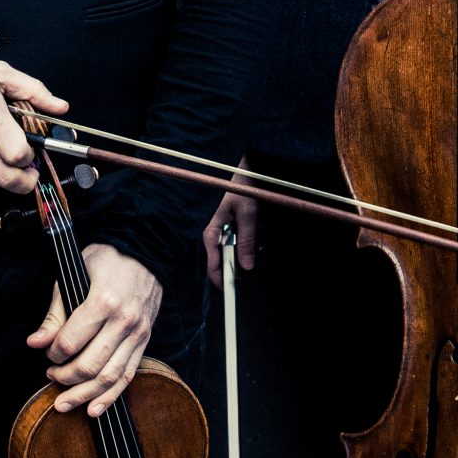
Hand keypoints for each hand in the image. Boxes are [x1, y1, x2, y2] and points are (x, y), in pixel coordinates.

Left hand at [30, 243, 161, 416]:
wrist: (146, 252)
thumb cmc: (106, 260)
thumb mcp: (73, 276)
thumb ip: (55, 314)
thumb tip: (35, 343)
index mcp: (103, 301)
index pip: (71, 342)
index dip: (52, 354)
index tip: (47, 353)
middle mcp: (123, 321)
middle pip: (90, 365)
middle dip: (64, 378)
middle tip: (51, 376)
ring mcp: (137, 333)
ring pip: (109, 377)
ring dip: (83, 395)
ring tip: (64, 403)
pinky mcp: (145, 341)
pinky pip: (128, 375)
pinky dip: (110, 396)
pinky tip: (94, 409)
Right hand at [204, 170, 256, 288]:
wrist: (233, 164)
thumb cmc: (237, 183)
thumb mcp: (247, 211)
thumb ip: (246, 239)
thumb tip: (247, 266)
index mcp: (210, 231)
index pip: (212, 266)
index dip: (222, 282)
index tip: (233, 293)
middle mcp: (208, 232)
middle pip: (217, 261)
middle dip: (232, 268)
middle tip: (248, 272)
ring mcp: (212, 227)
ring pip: (223, 250)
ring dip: (235, 253)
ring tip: (249, 247)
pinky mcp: (218, 223)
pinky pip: (225, 240)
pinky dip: (235, 243)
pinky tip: (245, 235)